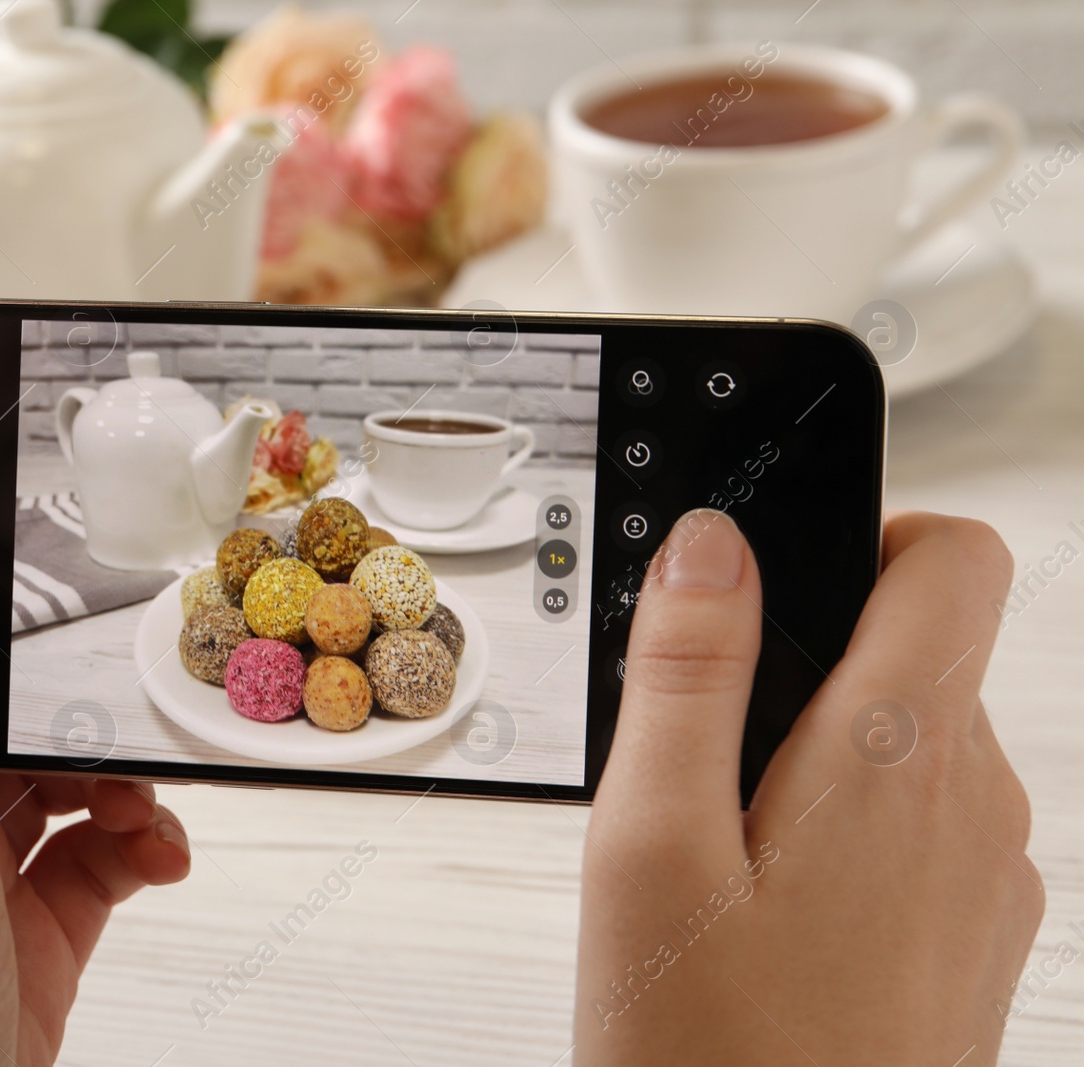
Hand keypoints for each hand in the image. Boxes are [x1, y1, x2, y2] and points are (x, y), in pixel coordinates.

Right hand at [576, 510, 1041, 1064]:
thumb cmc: (712, 1058)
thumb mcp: (650, 847)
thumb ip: (686, 677)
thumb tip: (713, 547)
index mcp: (893, 757)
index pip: (955, 555)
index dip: (870, 532)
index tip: (778, 583)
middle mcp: (972, 806)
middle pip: (920, 650)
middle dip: (806, 667)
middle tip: (700, 760)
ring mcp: (986, 880)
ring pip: (910, 744)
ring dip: (815, 757)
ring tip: (718, 854)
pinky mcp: (974, 941)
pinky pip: (919, 828)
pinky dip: (843, 830)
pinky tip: (763, 913)